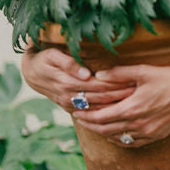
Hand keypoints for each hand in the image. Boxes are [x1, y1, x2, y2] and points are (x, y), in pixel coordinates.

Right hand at [20, 45, 134, 113]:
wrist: (31, 73)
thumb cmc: (45, 59)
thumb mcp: (53, 55)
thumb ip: (68, 63)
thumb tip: (84, 73)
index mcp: (67, 82)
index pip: (98, 85)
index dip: (115, 84)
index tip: (132, 81)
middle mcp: (69, 96)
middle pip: (100, 98)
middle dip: (119, 96)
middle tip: (138, 92)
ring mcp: (69, 104)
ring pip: (97, 108)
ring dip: (114, 105)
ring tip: (133, 101)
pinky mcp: (70, 108)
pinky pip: (90, 113)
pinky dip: (104, 112)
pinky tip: (117, 111)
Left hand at [72, 61, 169, 144]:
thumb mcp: (143, 71)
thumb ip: (119, 73)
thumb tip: (98, 75)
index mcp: (132, 108)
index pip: (101, 117)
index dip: (86, 115)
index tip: (76, 111)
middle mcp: (138, 124)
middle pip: (106, 129)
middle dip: (90, 124)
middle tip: (80, 119)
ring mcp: (147, 132)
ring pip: (118, 138)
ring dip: (103, 132)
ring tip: (94, 125)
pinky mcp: (156, 135)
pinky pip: (132, 142)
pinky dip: (119, 139)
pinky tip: (114, 135)